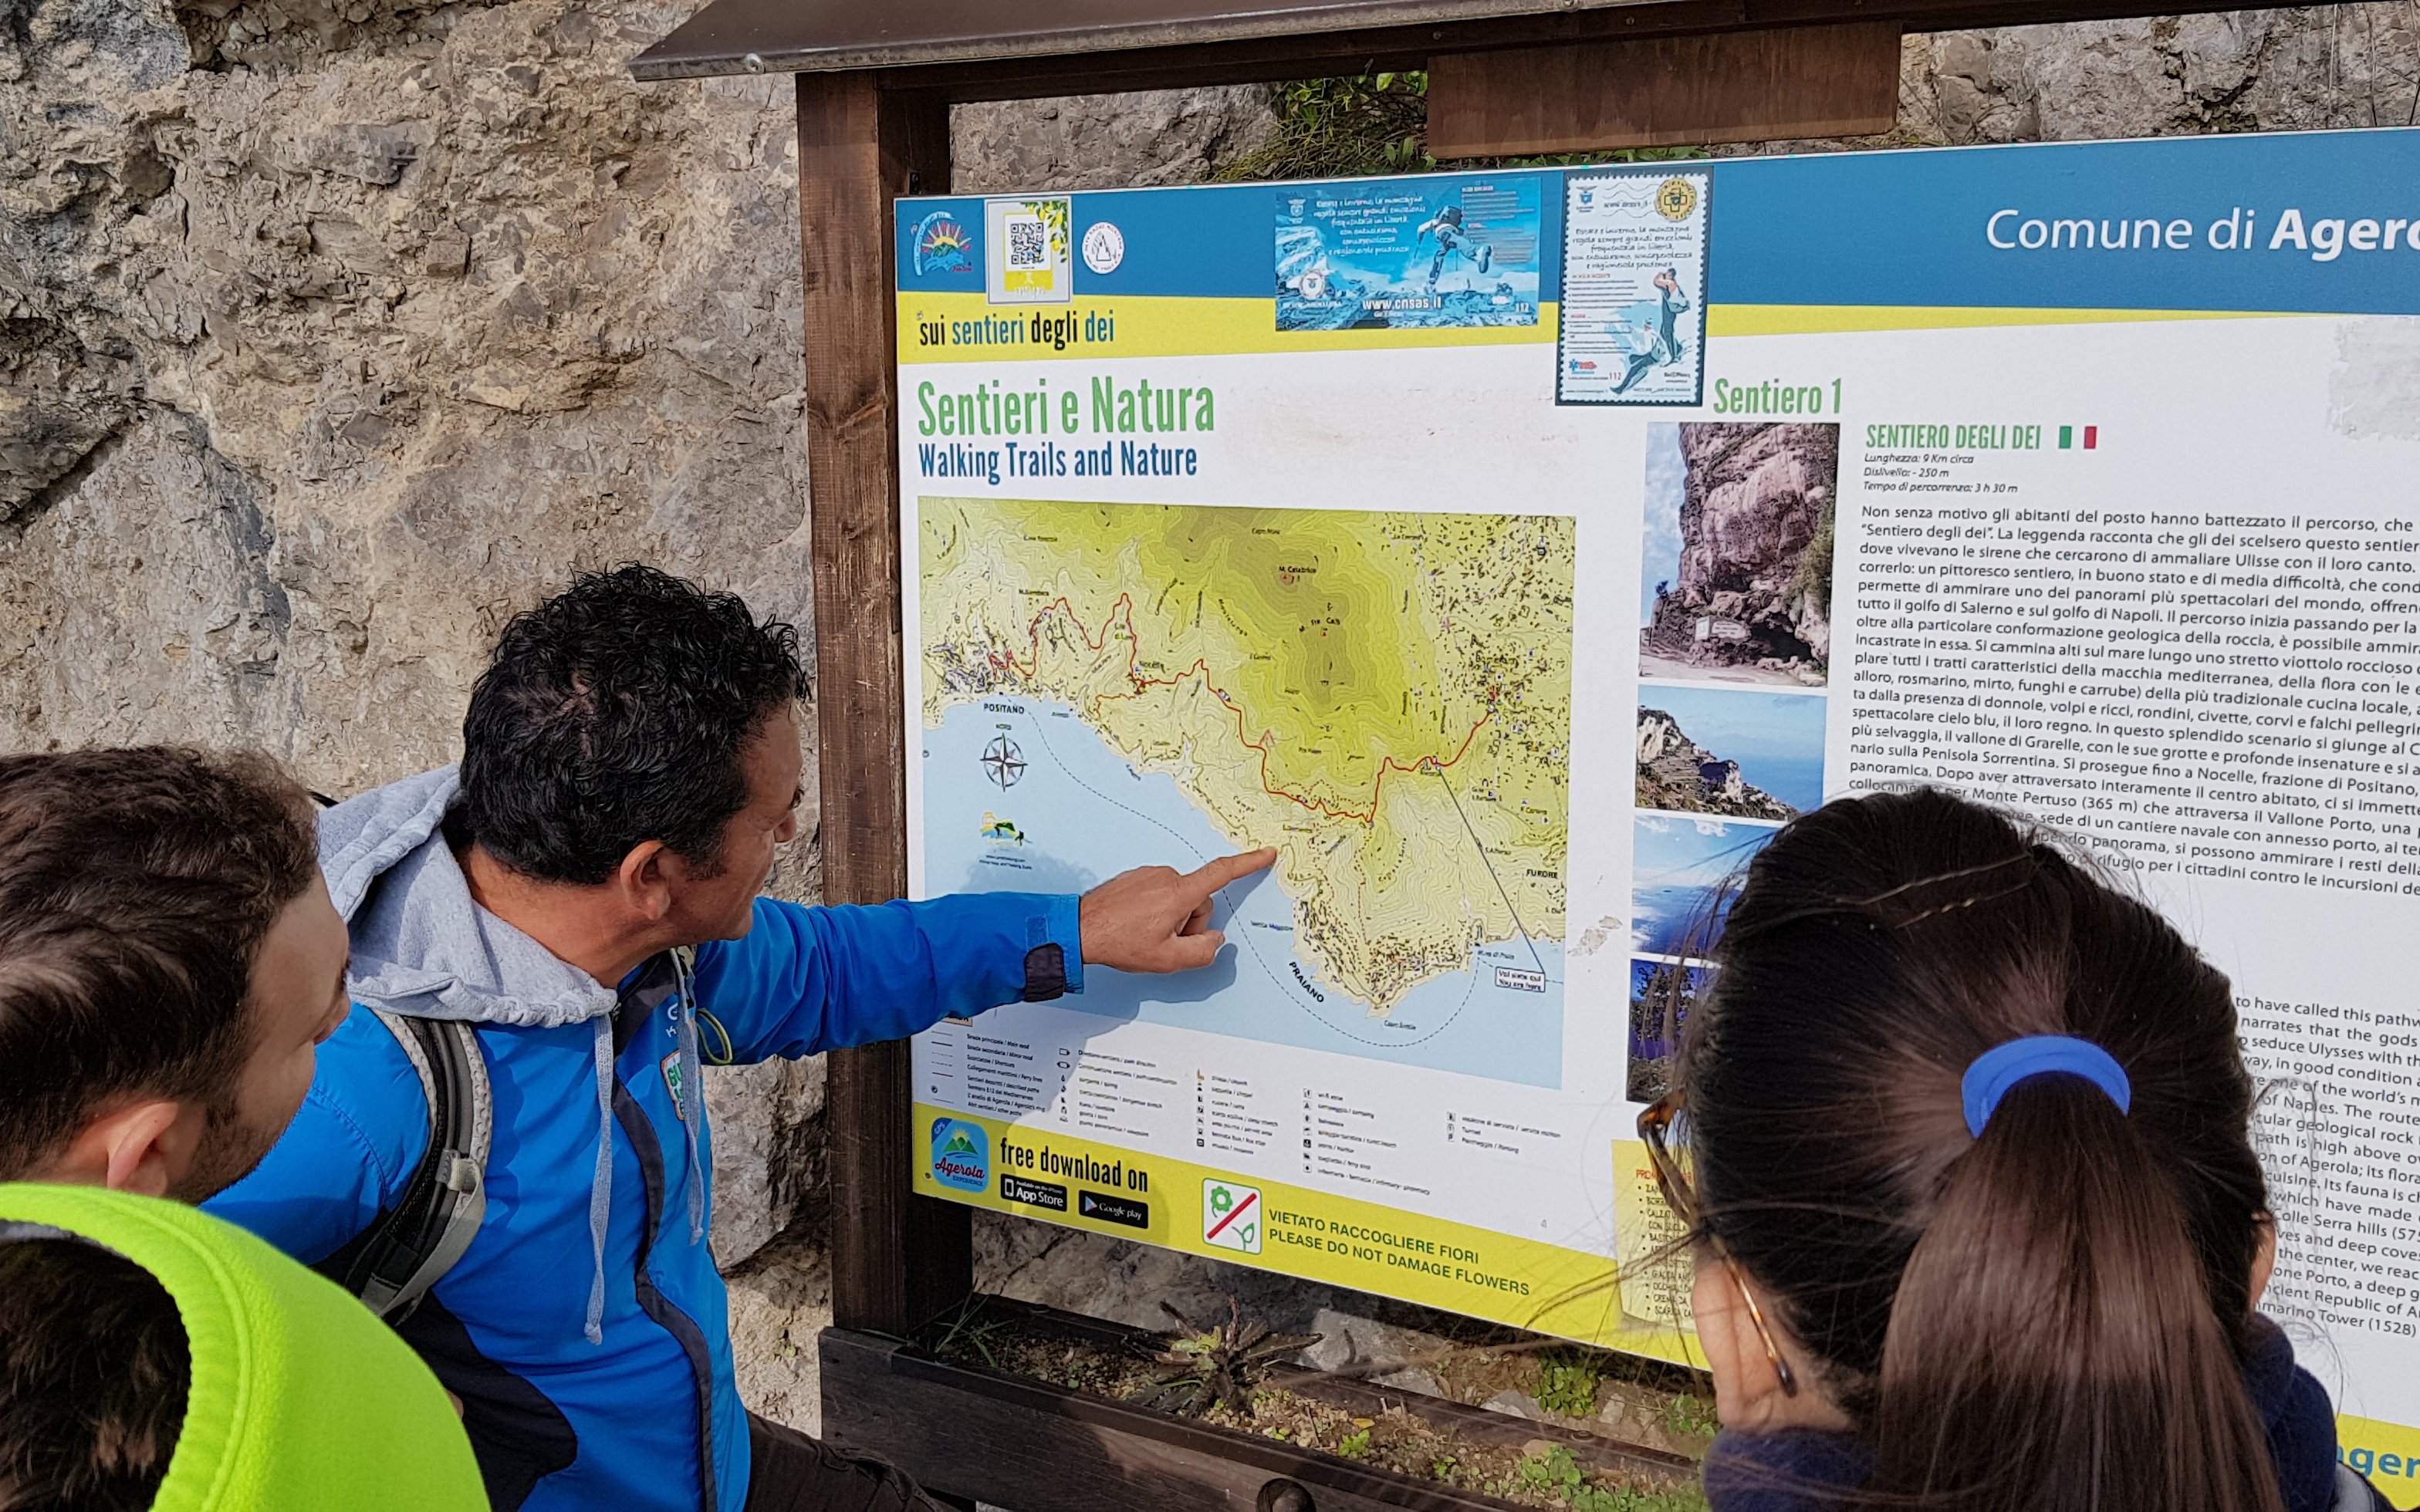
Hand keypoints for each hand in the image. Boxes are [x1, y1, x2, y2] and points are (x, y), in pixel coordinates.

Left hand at [1079, 849, 1276, 973]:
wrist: (1078, 929)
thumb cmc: (1120, 943)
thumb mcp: (1168, 959)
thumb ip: (1202, 951)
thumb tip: (1215, 940)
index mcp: (1179, 893)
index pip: (1222, 873)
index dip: (1248, 864)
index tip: (1266, 854)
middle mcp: (1166, 876)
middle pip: (1198, 901)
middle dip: (1189, 923)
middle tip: (1164, 942)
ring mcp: (1149, 874)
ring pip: (1178, 899)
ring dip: (1171, 918)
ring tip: (1145, 934)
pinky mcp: (1136, 877)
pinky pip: (1159, 894)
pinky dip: (1155, 910)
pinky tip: (1135, 925)